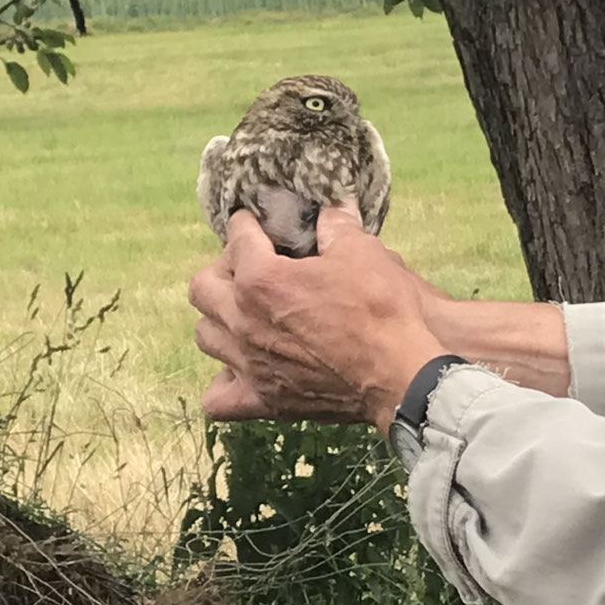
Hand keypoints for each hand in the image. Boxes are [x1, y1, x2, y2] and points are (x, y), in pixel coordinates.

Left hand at [189, 202, 445, 432]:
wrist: (401, 375)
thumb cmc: (382, 309)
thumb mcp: (362, 251)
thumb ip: (337, 224)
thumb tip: (334, 204)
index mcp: (260, 279)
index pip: (237, 238)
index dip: (248, 224)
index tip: (257, 223)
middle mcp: (243, 321)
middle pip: (203, 287)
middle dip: (222, 270)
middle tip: (250, 267)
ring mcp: (249, 364)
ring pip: (206, 336)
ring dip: (220, 319)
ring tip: (246, 313)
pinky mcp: (264, 400)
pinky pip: (218, 398)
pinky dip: (225, 382)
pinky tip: (244, 368)